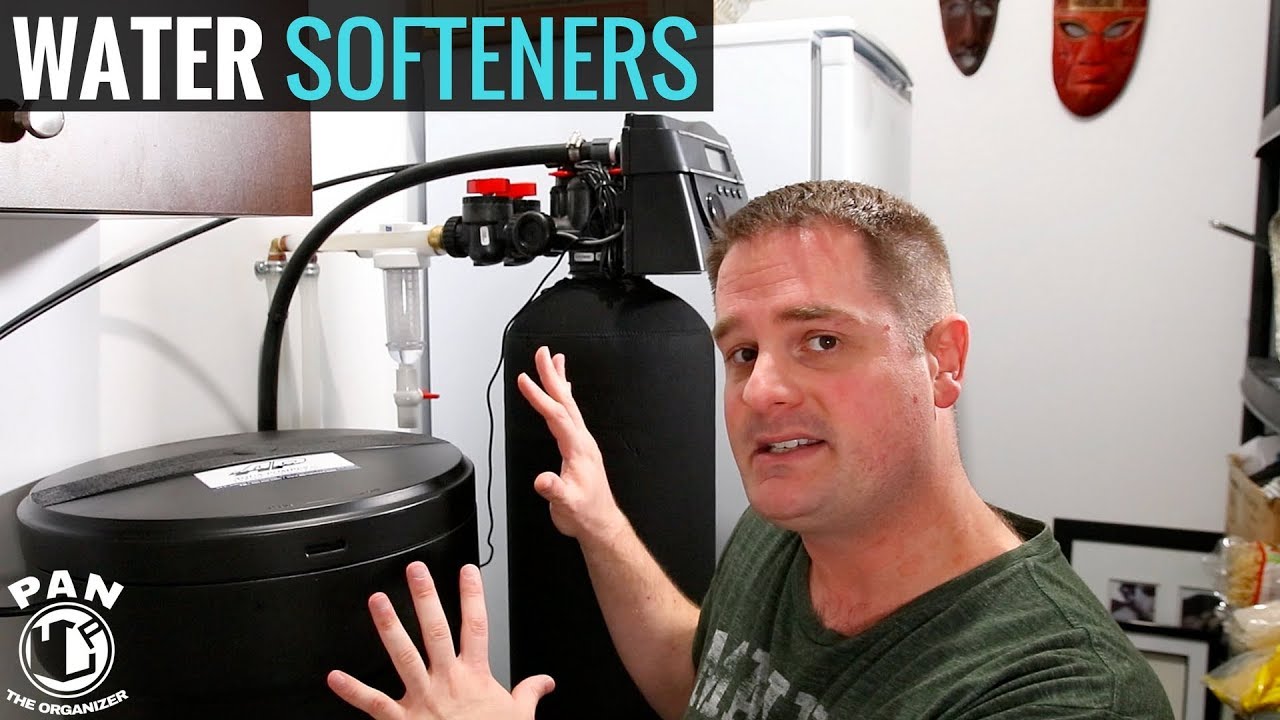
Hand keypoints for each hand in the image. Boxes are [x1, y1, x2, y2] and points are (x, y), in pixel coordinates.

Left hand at [328, 562, 553, 719]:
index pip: (476, 626)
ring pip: (403, 656)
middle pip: (436, 631)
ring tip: (378, 602)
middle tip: (415, 572)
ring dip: (389, 628)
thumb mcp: (518, 717)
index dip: (473, 596)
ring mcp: (422, 698)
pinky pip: (374, 703)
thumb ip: (529, 693)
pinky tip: (335, 677)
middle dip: (426, 598)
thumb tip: (546, 682)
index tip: (467, 571)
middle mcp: (446, 681)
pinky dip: (353, 691)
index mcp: (474, 677)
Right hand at [516, 346, 626, 542]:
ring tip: (554, 360)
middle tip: (543, 353)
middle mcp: (582, 440)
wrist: (600, 522)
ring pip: (569, 404)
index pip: (556, 416)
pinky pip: (571, 414)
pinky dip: (564, 397)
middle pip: (565, 401)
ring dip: (560, 381)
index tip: (524, 380)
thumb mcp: (566, 504)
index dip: (539, 397)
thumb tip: (543, 480)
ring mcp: (582, 442)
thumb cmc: (584, 513)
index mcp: (578, 449)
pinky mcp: (580, 446)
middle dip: (552, 376)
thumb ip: (555, 491)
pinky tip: (563, 390)